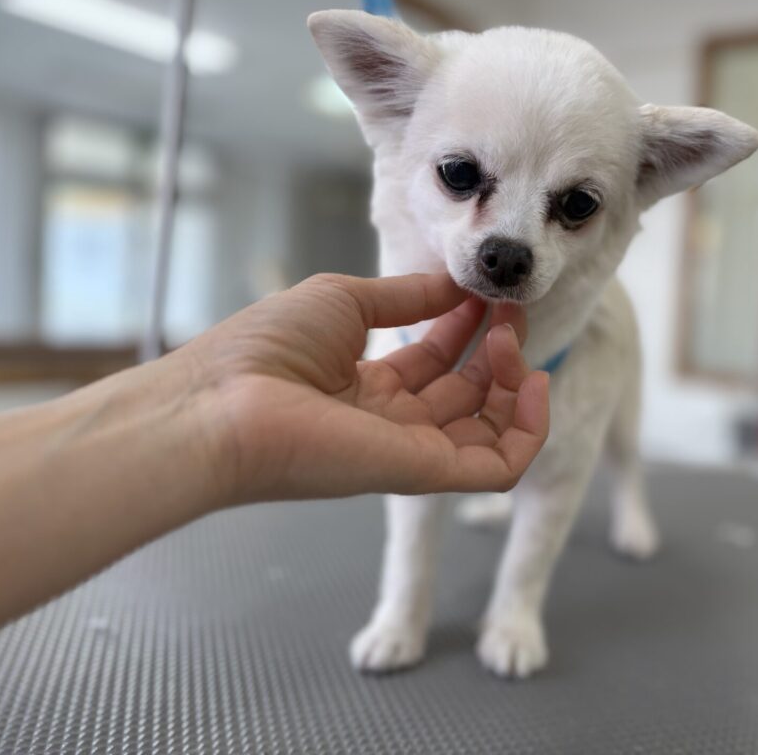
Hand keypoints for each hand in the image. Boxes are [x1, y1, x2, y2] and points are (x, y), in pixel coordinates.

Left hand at [186, 271, 549, 500]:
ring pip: (491, 430)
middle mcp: (393, 424)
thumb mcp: (343, 300)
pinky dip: (530, 429)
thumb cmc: (266, 348)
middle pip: (467, 393)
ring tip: (512, 335)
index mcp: (367, 386)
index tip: (485, 290)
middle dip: (497, 347)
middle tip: (508, 307)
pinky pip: (500, 465)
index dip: (466, 323)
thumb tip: (455, 282)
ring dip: (515, 380)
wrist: (222, 404)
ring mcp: (411, 452)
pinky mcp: (426, 475)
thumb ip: (404, 296)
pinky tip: (536, 383)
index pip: (435, 360)